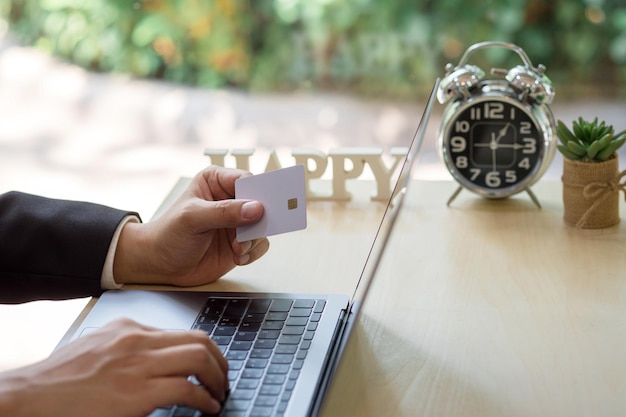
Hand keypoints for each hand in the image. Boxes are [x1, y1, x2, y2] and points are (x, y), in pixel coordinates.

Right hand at [0, 318, 227, 416]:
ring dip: (218, 378)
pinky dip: (205, 400)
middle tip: (224, 377)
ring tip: (220, 393)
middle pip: (199, 340)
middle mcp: (137, 340)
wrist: (30, 397)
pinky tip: (208, 408)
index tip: (213, 363)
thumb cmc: (60, 379)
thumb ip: (128, 347)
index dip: (205, 350)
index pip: (182, 332)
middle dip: (220, 360)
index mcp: (129, 329)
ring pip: (198, 359)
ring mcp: (138, 365)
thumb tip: (158, 359)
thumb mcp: (98, 348)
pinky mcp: (137, 393)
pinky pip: (186, 390)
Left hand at [113, 166, 269, 285]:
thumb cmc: (168, 234)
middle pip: (260, 202)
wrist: (161, 264)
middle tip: (257, 229)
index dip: (257, 192)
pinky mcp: (242, 241)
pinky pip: (260, 244)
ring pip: (263, 225)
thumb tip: (255, 208)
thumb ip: (224, 212)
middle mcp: (230, 199)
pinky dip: (252, 252)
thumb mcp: (193, 218)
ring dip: (253, 239)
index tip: (263, 207)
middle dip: (260, 218)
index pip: (245, 180)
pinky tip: (237, 257)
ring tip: (237, 248)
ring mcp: (237, 221)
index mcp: (217, 181)